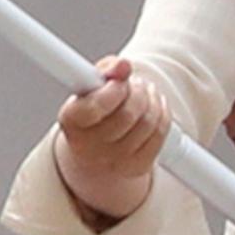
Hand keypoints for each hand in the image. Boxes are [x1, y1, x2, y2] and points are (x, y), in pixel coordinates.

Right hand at [52, 56, 170, 223]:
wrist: (94, 153)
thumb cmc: (93, 111)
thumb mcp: (91, 86)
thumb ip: (106, 70)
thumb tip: (123, 66)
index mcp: (72, 122)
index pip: (95, 106)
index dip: (114, 90)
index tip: (119, 81)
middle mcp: (89, 148)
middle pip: (128, 114)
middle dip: (137, 91)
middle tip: (134, 84)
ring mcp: (114, 162)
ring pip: (148, 122)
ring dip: (152, 99)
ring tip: (145, 92)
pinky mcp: (136, 168)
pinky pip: (160, 134)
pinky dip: (162, 114)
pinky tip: (154, 106)